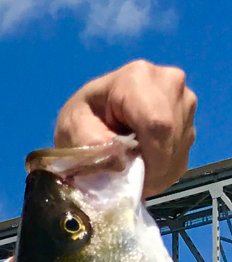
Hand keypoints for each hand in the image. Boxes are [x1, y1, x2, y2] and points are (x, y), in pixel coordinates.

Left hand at [54, 60, 195, 196]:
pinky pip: (183, 151)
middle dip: (155, 166)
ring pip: (180, 145)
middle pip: (172, 134)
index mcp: (136, 78)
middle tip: (132, 183)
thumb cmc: (79, 122)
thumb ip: (95, 148)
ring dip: (159, 169)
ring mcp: (183, 98)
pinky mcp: (188, 117)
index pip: (158, 123)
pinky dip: (165, 168)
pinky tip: (144, 165)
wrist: (92, 116)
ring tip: (134, 172)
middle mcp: (168, 81)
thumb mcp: (74, 133)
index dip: (151, 158)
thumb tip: (122, 163)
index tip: (136, 180)